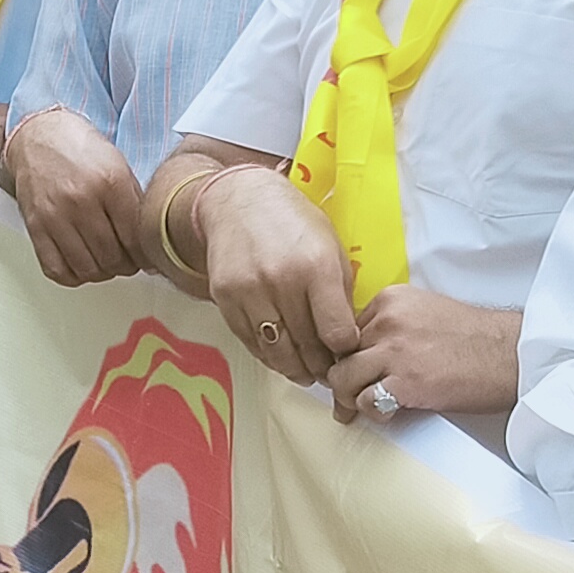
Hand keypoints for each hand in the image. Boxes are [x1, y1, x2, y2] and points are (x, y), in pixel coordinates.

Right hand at [4, 111, 141, 286]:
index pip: (135, 240)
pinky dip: (74, 276)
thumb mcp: (119, 166)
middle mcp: (81, 200)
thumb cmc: (80, 149)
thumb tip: (149, 244)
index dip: (145, 257)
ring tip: (106, 262)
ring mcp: (55, 216)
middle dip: (126, 266)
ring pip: (87, 269)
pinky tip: (82, 265)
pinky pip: (56, 269)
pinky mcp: (35, 226)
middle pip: (113, 258)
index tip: (147, 259)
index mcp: (109, 183)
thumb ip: (134, 204)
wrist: (39, 135)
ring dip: (102, 272)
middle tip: (128, 261)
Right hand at [196, 166, 359, 383]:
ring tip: (305, 371)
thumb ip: (339, 293)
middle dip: (322, 366)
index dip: (346, 350)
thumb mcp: (330, 247)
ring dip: (295, 369)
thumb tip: (346, 338)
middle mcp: (282, 281)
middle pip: (307, 347)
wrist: (238, 201)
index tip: (348, 353)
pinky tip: (279, 354)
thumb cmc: (292, 222)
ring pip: (277, 352)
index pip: (337, 333)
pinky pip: (250, 342)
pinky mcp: (225, 299)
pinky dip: (267, 355)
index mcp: (317, 267)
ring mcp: (250, 291)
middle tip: (329, 371)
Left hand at [326, 286, 523, 419]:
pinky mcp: (405, 382)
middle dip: (342, 377)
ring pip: (343, 377)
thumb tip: (367, 353)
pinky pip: (364, 400)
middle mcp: (388, 321)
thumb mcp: (427, 313)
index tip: (352, 368)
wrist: (512, 356)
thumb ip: (394, 325)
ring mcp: (394, 351)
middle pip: (339, 352)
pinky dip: (371, 411)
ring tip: (360, 408)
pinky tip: (386, 412)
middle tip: (347, 396)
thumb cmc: (478, 339)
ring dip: (350, 397)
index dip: (348, 353)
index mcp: (392, 300)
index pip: (346, 328)